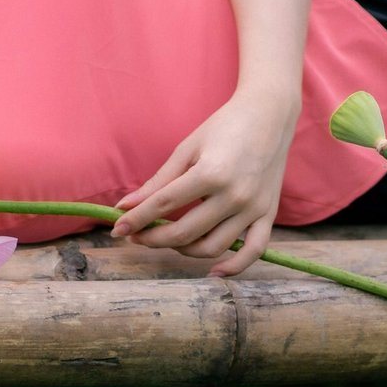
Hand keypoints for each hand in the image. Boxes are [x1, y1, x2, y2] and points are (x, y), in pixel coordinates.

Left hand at [110, 90, 298, 276]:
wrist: (270, 115)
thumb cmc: (224, 127)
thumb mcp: (187, 148)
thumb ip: (158, 181)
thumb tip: (125, 206)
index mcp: (211, 173)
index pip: (163, 205)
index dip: (136, 219)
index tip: (117, 228)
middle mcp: (234, 195)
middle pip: (185, 232)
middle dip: (153, 238)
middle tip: (137, 235)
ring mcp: (254, 208)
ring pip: (212, 247)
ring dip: (183, 250)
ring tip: (168, 240)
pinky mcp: (269, 214)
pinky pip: (253, 251)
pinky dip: (234, 266)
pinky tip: (213, 271)